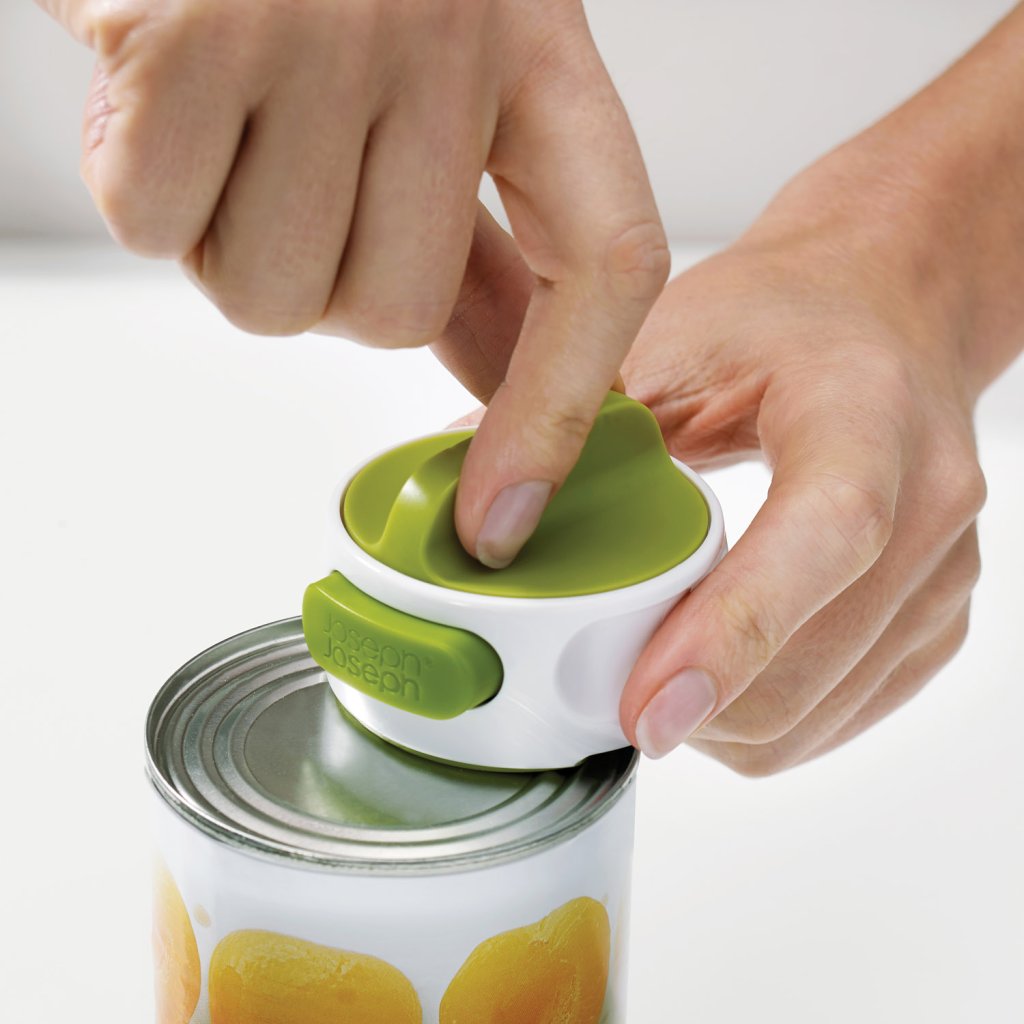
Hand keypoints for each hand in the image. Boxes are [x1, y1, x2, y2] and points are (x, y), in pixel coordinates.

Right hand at [41, 0, 668, 567]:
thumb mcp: (440, 86)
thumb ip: (480, 242)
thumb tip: (505, 391)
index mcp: (537, 43)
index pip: (604, 264)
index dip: (560, 410)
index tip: (506, 521)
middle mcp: (448, 29)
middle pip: (394, 316)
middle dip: (327, 286)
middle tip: (291, 176)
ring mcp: (321, 26)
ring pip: (279, 297)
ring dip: (235, 245)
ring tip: (228, 128)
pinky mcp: (189, 34)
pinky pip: (162, 227)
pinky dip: (147, 194)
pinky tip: (159, 102)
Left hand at [617, 182, 987, 773]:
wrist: (886, 319)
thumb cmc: (790, 320)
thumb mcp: (679, 336)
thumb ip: (585, 419)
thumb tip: (476, 500)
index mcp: (865, 414)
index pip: (822, 538)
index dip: (731, 636)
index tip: (645, 710)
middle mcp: (930, 502)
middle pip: (810, 662)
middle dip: (691, 702)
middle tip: (595, 677)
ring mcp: (943, 574)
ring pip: (815, 715)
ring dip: (716, 720)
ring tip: (651, 664)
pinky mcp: (935, 622)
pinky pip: (836, 720)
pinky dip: (757, 719)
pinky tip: (711, 667)